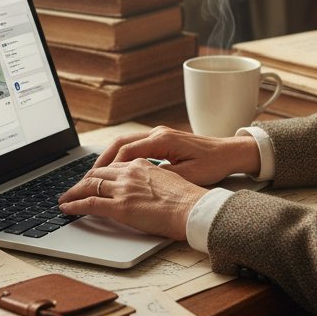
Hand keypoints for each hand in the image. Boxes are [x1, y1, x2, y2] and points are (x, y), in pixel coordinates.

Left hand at [58, 158, 204, 241]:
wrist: (195, 208)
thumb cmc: (189, 198)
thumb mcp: (171, 179)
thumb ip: (153, 178)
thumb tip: (145, 187)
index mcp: (142, 164)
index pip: (113, 165)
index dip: (99, 173)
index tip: (92, 179)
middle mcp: (130, 172)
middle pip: (97, 173)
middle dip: (82, 181)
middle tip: (73, 189)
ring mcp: (124, 189)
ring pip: (90, 186)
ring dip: (74, 192)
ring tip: (64, 199)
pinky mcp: (121, 207)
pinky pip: (90, 204)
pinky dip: (74, 205)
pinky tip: (66, 209)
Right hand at [92, 125, 260, 185]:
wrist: (230, 152)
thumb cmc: (213, 164)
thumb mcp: (188, 174)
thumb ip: (162, 176)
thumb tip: (139, 182)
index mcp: (162, 140)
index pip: (126, 152)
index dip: (108, 168)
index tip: (94, 182)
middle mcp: (158, 133)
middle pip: (120, 144)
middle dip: (101, 161)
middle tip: (86, 180)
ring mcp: (159, 134)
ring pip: (125, 143)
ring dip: (109, 158)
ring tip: (95, 176)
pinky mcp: (162, 139)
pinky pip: (135, 145)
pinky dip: (121, 156)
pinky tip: (115, 170)